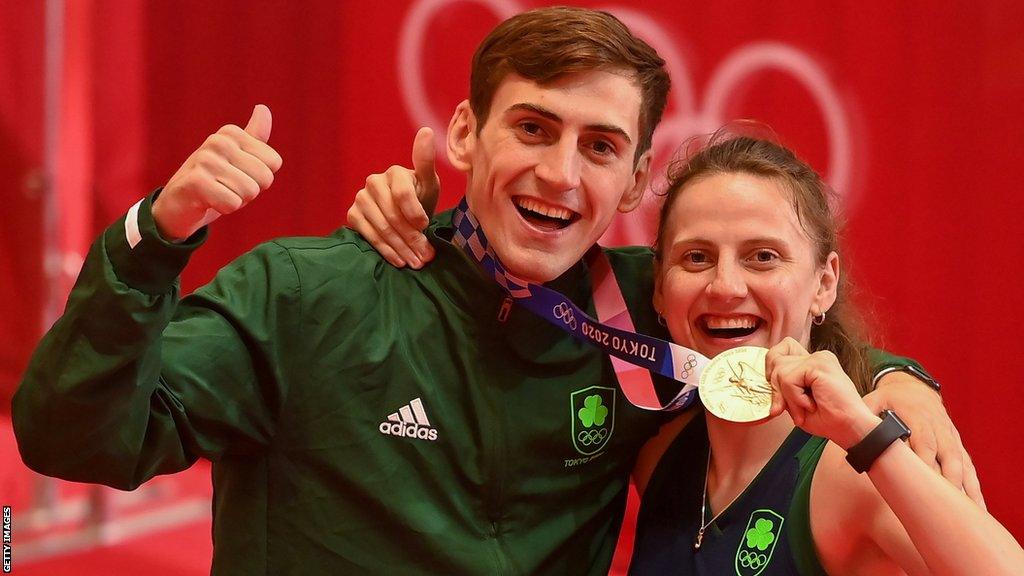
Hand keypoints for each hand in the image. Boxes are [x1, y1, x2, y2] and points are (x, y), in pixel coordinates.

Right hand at [152, 105, 282, 240]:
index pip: (273, 162)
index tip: (237, 176)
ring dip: (236, 200)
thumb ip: (254, 137)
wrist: (178, 206)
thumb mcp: (238, 159)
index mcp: (232, 133)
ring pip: (249, 192)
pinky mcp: (196, 181)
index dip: (259, 178)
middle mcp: (218, 141)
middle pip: (265, 178)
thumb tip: (263, 108)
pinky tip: (208, 202)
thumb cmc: (215, 183)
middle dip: (250, 191)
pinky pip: (233, 203)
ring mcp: (205, 159)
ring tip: (217, 194)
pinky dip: (224, 209)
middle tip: (227, 188)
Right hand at [346, 127, 439, 267]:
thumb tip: (426, 131)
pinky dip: (385, 250)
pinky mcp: (352, 215)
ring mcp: (361, 199)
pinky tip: (398, 260)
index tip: (426, 227)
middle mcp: (373, 182)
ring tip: (416, 262)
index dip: (415, 212)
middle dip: (411, 238)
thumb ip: (426, 162)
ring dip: (401, 248)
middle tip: (425, 257)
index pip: (402, 193)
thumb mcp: (428, 183)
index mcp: (394, 172)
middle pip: (393, 215)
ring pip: (382, 228)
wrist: (405, 214)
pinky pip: (368, 235)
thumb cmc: (420, 198)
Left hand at [766, 338, 878, 449]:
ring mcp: (819, 358)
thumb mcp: (796, 403)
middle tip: (789, 408)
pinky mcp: (819, 364)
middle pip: (775, 358)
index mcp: (812, 363)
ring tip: (806, 408)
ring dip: (788, 398)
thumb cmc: (829, 419)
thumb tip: (764, 380)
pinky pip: (789, 379)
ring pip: (780, 371)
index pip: (780, 351)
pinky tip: (811, 405)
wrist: (850, 428)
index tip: (779, 394)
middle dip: (776, 388)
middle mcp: (816, 356)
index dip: (772, 370)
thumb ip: (782, 388)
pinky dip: (794, 398)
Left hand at [865, 372, 984, 507]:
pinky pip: (969, 468)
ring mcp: (950, 438)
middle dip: (947, 481)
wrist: (914, 387)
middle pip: (946, 457)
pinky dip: (974, 487)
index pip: (924, 443)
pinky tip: (976, 507)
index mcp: (918, 417)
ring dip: (964, 488)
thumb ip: (864, 416)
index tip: (924, 485)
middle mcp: (938, 428)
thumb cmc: (889, 399)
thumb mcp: (874, 400)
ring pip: (961, 464)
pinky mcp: (958, 446)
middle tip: (945, 506)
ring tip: (964, 513)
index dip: (926, 463)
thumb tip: (850, 435)